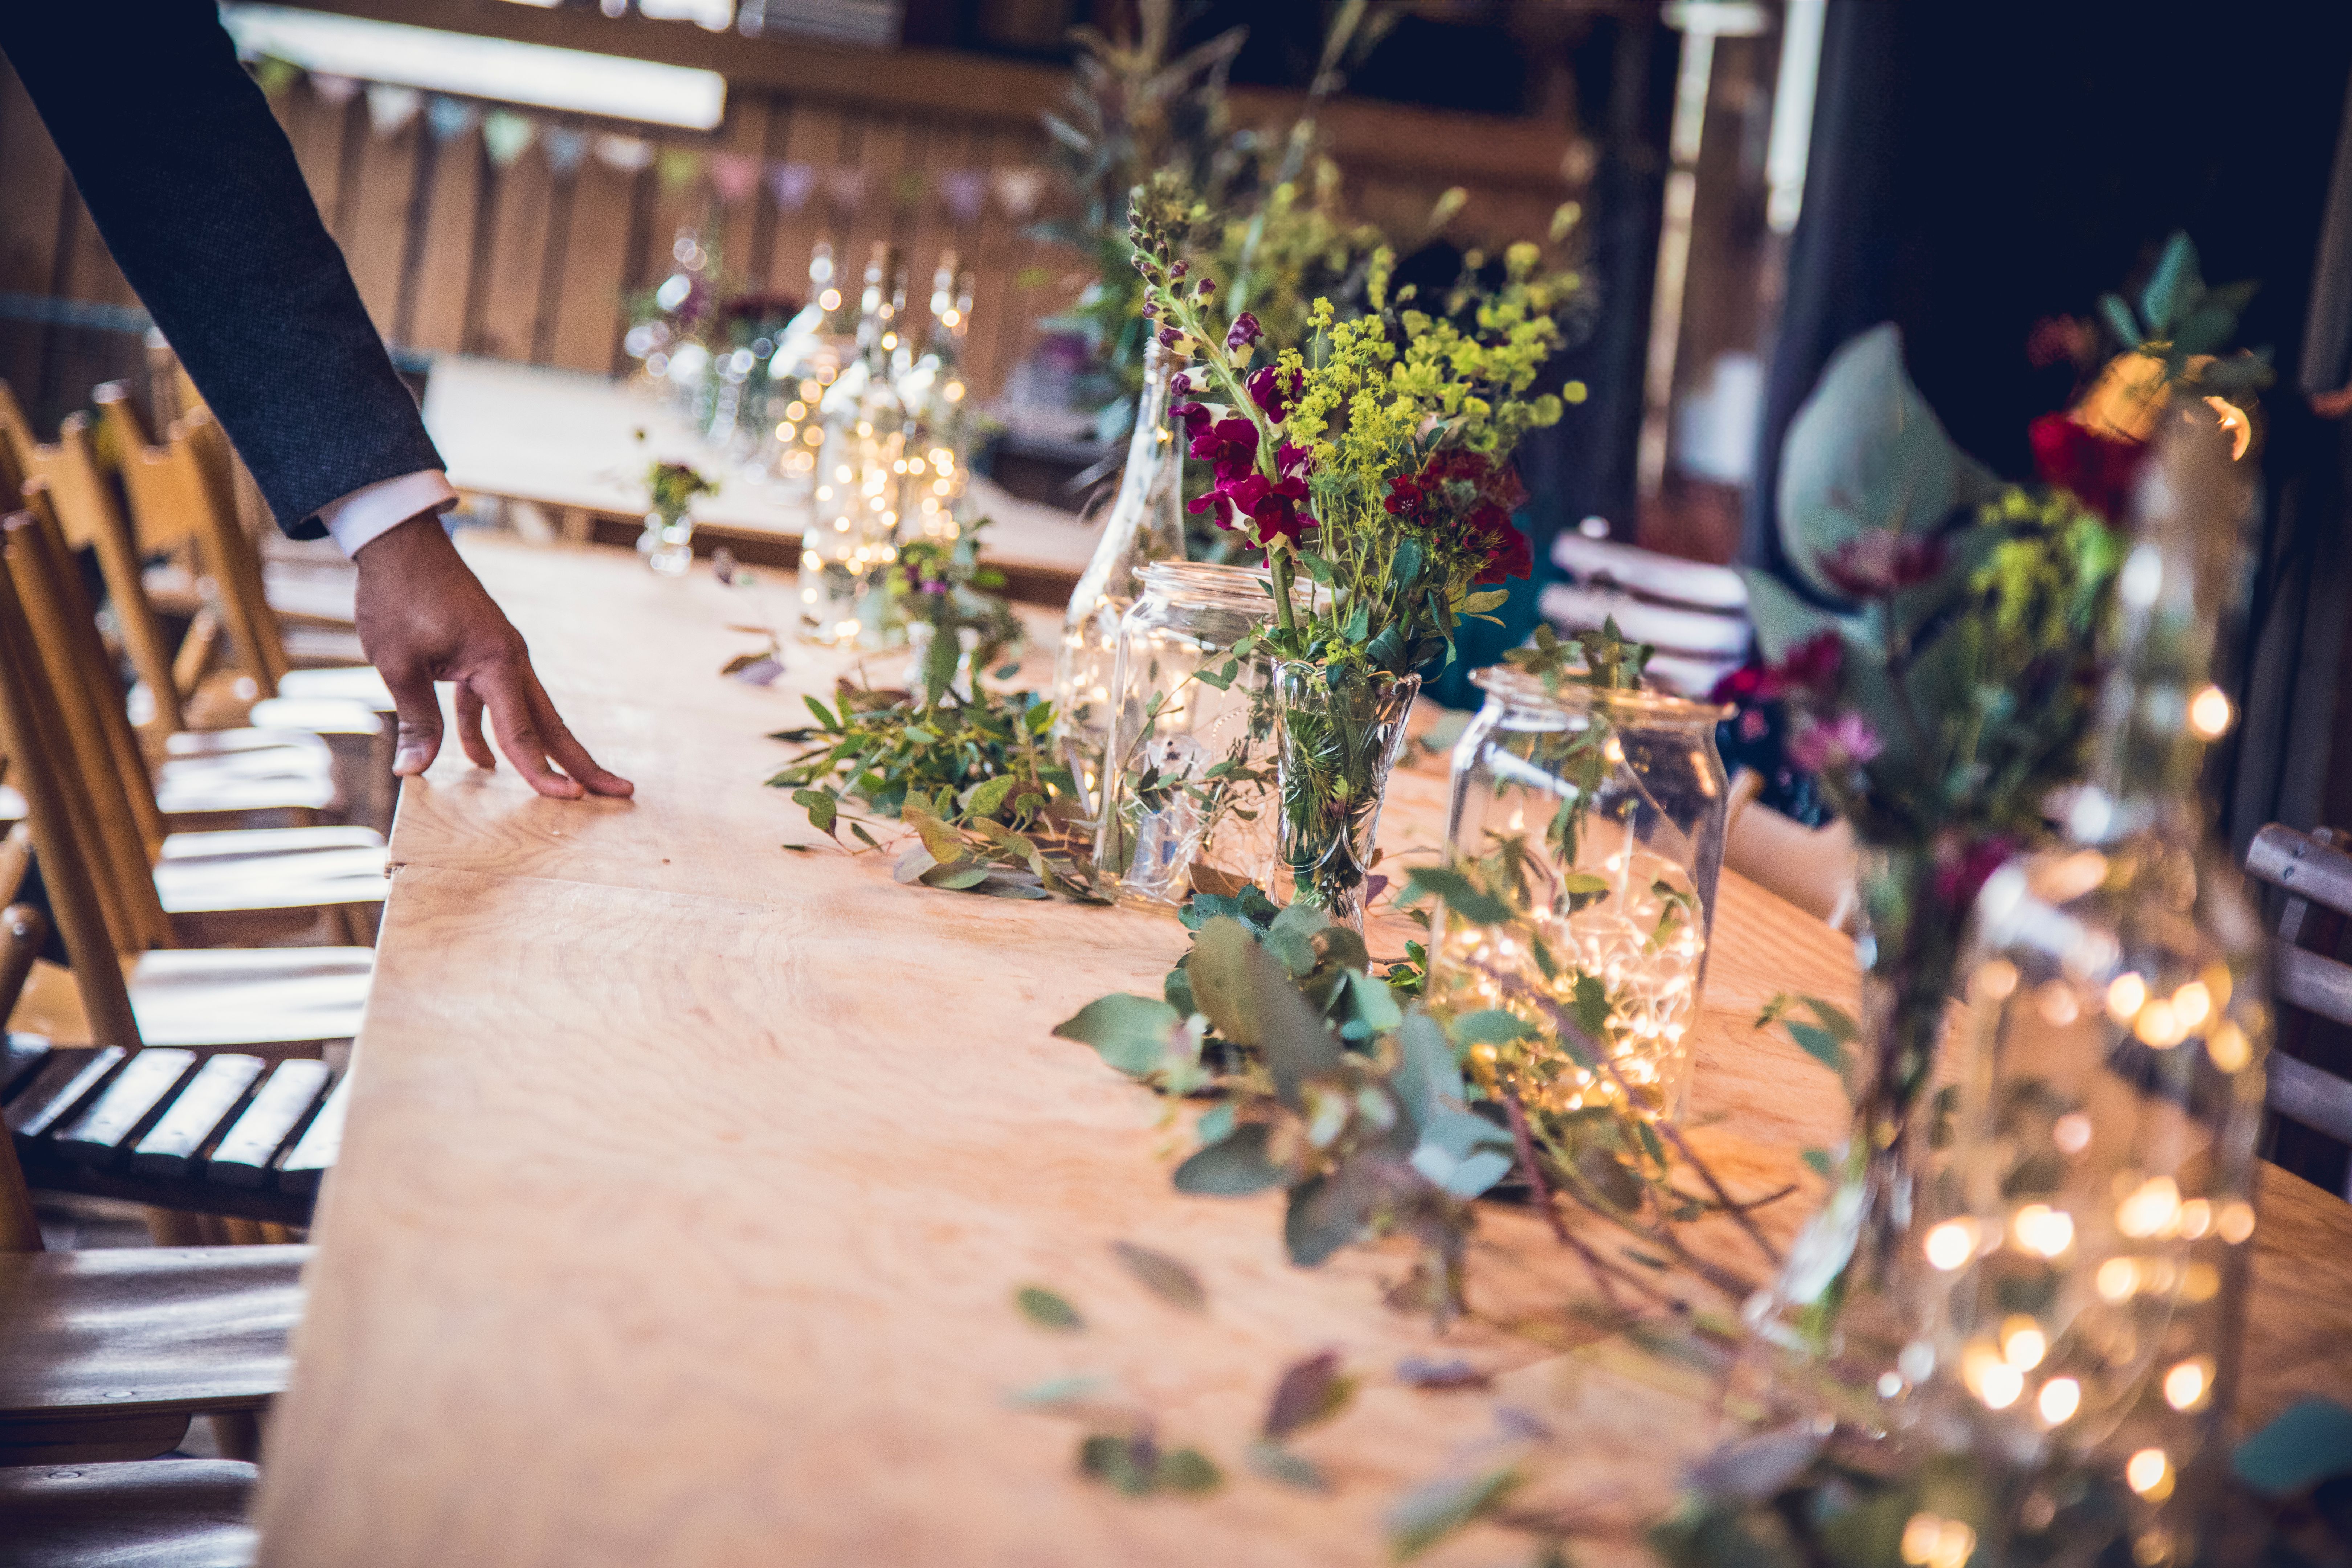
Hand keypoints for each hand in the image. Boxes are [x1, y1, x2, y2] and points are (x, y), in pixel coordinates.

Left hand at [353, 513, 633, 799]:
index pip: (523, 732)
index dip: (542, 773)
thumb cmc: (399, 597)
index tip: (569, 801)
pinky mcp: (484, 651)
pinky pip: (496, 701)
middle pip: (551, 724)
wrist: (401, 543)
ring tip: (567, 785)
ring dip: (545, 750)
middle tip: (620, 791)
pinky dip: (493, 731)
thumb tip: (411, 771)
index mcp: (497, 662)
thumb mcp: (398, 663)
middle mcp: (510, 659)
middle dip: (581, 763)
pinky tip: (481, 758)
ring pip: (529, 714)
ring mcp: (500, 654)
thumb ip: (416, 719)